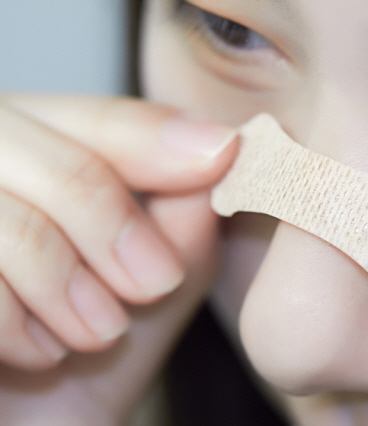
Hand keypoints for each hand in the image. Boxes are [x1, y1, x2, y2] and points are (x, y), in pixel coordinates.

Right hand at [0, 94, 236, 369]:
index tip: (221, 154)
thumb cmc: (88, 358)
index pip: (98, 123)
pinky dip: (15, 325)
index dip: (159, 140)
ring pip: (19, 224)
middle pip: (59, 161)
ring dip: (69, 286)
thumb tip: (217, 143)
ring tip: (99, 332)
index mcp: (33, 158)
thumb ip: (182, 209)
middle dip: (115, 226)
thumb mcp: (157, 277)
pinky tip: (37, 353)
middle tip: (155, 284)